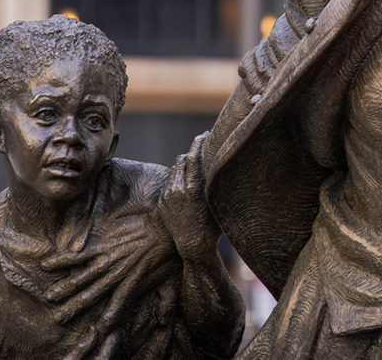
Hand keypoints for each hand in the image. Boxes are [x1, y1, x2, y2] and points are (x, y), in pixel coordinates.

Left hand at [163, 132, 219, 260]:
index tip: (205, 134)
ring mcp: (169, 196)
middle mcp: (179, 189)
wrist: (194, 245)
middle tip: (200, 144)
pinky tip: (186, 181)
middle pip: (183, 159)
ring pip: (175, 169)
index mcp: (194, 187)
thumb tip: (218, 160)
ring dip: (184, 165)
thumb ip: (213, 180)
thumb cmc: (213, 225)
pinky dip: (178, 178)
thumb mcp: (216, 199)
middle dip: (192, 151)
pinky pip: (170, 182)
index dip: (199, 142)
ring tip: (194, 164)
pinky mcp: (163, 202)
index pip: (194, 156)